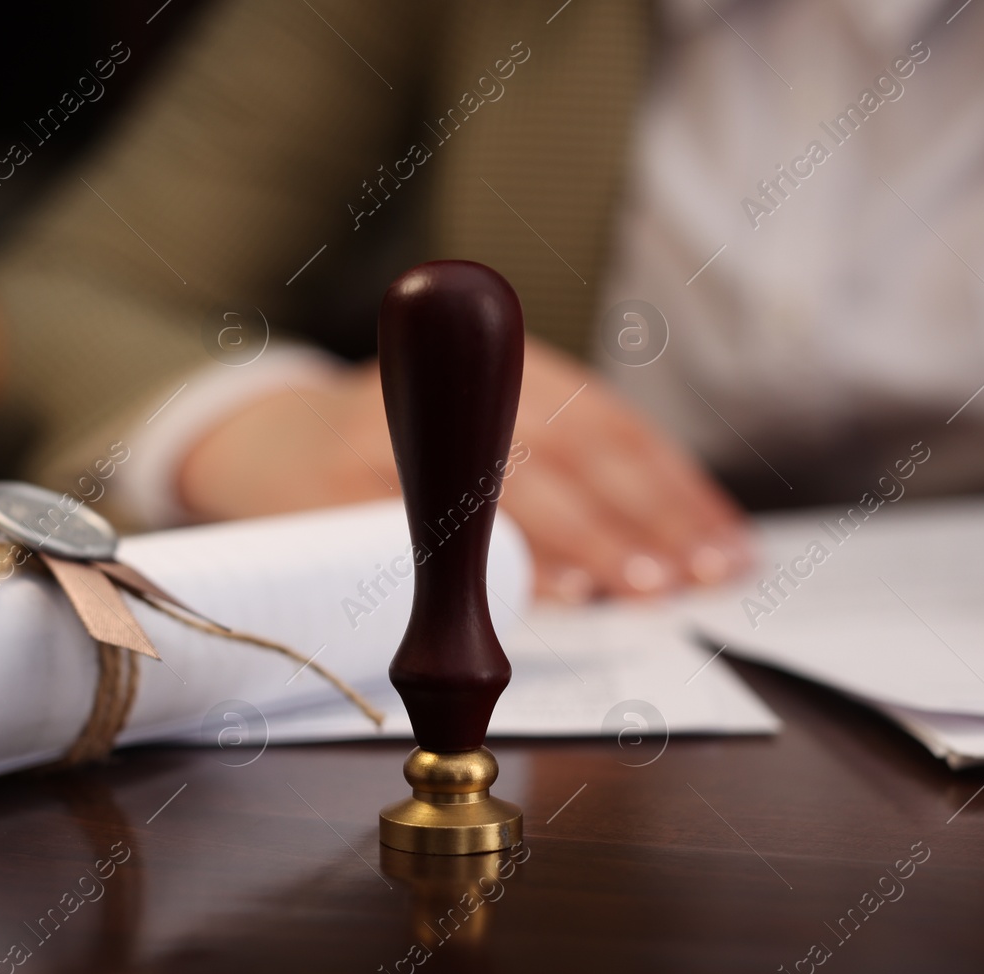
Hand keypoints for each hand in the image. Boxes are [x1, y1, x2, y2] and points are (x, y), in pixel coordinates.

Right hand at [178, 334, 752, 599]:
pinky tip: (544, 591)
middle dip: (641, 517)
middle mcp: (452, 390)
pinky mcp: (343, 486)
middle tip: (693, 572)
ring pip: (508, 483)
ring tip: (639, 586)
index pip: (610, 424)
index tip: (724, 543)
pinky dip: (491, 560)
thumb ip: (558, 471)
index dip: (672, 485)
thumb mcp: (479, 433)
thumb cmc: (397, 453)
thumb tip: (662, 551)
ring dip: (585, 540)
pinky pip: (428, 528)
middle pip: (570, 449)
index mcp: (504, 371)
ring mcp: (397, 433)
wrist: (259, 442)